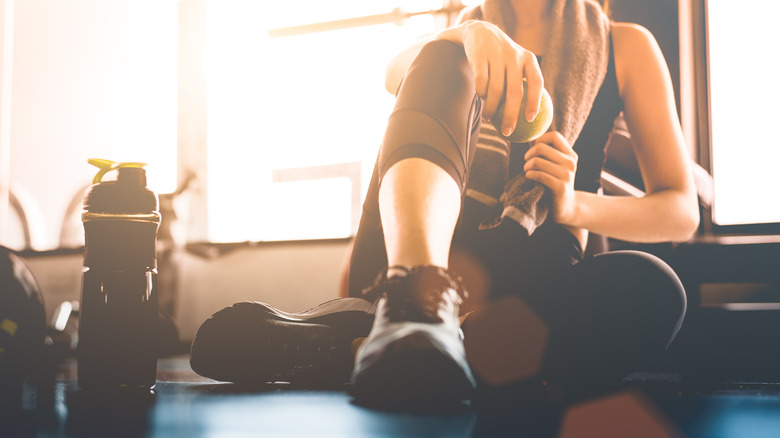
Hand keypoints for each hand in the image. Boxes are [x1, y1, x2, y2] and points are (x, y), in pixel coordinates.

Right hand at [439, 21, 543, 136]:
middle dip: (511, 116)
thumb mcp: (517, 63)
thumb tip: (530, 120)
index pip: (536, 82)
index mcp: (528, 58)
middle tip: (507, 132)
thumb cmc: (502, 58)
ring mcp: (497, 55)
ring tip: (489, 118)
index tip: (530, 120)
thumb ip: (524, 84)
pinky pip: (481, 82)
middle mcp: (515, 56)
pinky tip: (481, 100)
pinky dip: (481, 94)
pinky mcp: (480, 56)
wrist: (480, 32)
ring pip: (495, 90)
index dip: (534, 101)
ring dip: (491, 109)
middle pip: (514, 91)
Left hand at [523, 131, 577, 224]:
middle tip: (527, 163)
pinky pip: (538, 175)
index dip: (539, 140)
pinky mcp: (560, 187)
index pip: (554, 136)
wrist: (566, 207)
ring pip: (537, 161)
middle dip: (528, 155)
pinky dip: (529, 175)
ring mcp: (567, 175)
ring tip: (527, 172)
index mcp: (570, 155)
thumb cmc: (555, 183)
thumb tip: (531, 138)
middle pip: (541, 147)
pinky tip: (529, 177)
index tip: (533, 150)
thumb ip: (546, 152)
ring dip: (527, 167)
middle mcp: (570, 163)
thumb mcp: (555, 165)